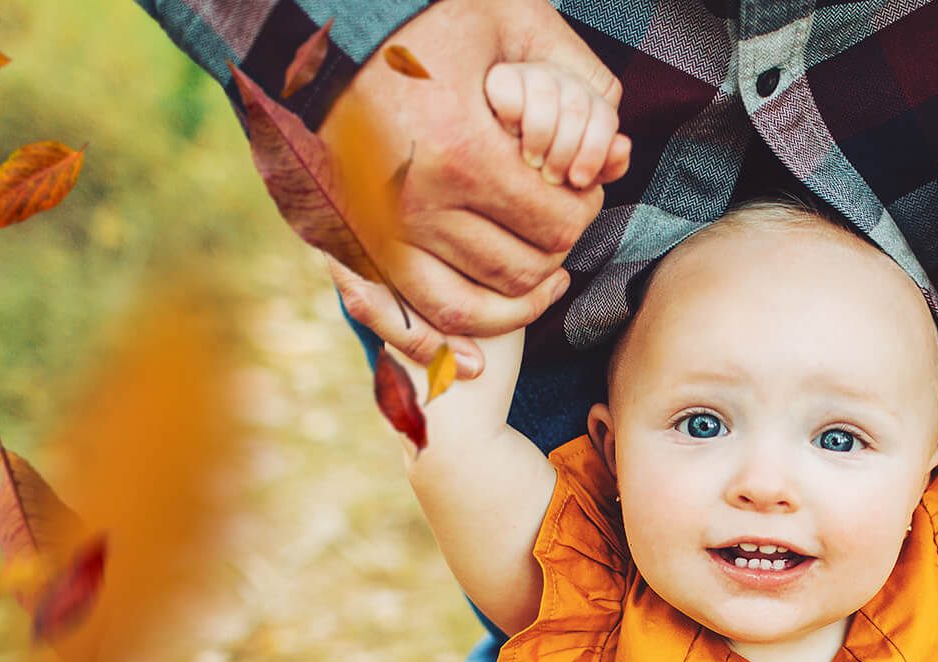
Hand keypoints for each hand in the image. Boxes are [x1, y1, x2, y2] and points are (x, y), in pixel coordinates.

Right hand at [318, 0, 628, 373]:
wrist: (317, 23)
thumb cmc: (421, 16)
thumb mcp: (506, 21)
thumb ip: (574, 83)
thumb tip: (620, 154)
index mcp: (461, 151)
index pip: (556, 222)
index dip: (583, 212)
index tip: (584, 190)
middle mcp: (417, 204)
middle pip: (521, 270)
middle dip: (556, 255)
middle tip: (563, 225)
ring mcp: (381, 232)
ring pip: (472, 308)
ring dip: (518, 304)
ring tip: (544, 279)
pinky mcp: (353, 247)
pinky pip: (409, 319)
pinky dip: (447, 347)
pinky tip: (480, 351)